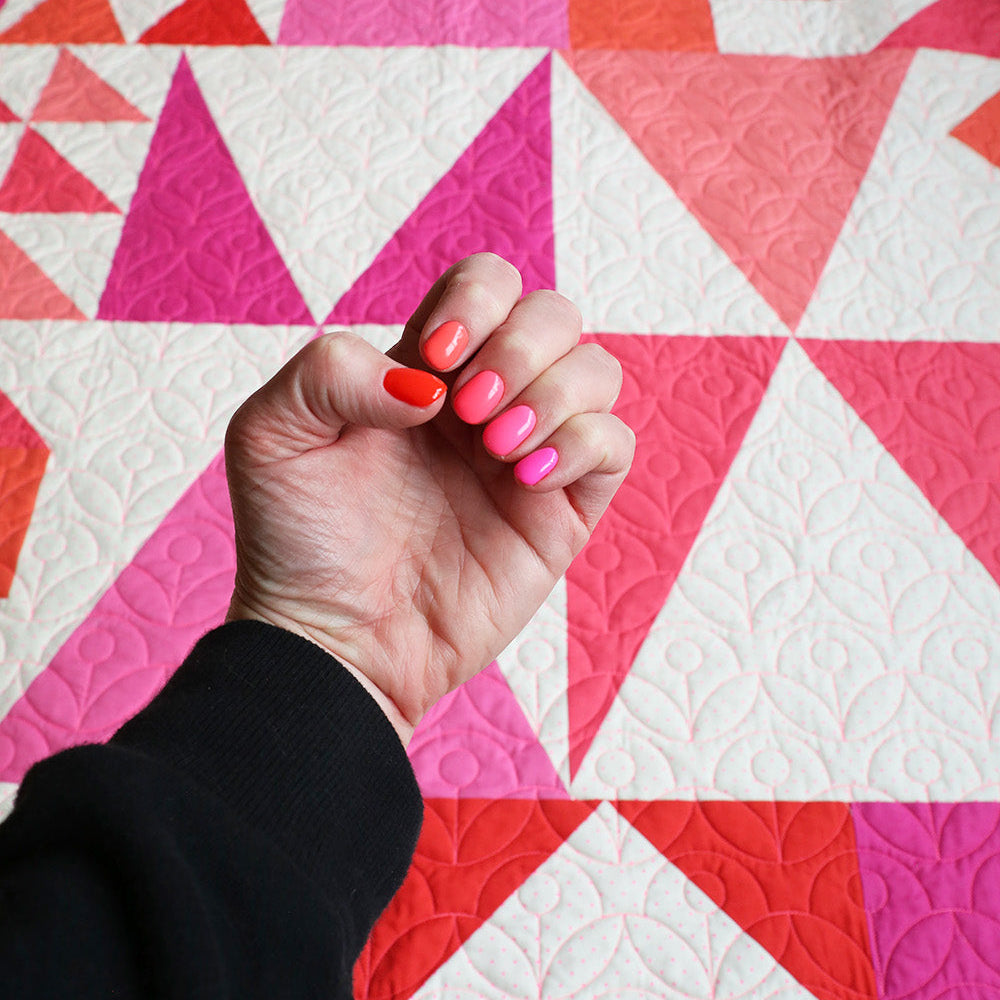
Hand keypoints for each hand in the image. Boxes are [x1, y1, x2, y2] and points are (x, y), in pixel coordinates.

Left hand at [224, 254, 633, 743]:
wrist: (334, 640)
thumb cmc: (298, 541)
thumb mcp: (272, 435)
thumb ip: (330, 371)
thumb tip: (432, 380)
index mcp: (423, 371)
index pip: (486, 285)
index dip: (476, 300)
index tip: (435, 356)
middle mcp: (484, 403)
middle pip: (553, 315)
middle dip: (520, 347)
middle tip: (468, 412)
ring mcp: (527, 454)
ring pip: (597, 371)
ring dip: (554, 394)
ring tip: (494, 449)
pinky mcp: (560, 511)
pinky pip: (613, 445)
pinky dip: (582, 443)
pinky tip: (526, 478)